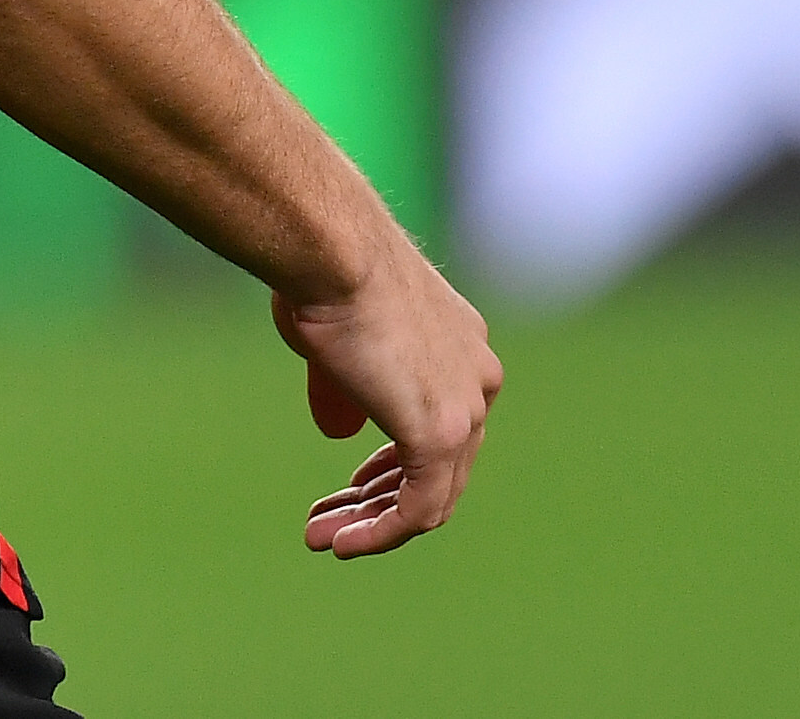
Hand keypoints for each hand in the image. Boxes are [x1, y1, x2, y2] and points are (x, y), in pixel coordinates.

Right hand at [271, 242, 503, 559]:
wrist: (336, 255)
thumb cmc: (326, 278)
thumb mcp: (338, 336)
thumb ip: (348, 387)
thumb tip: (340, 430)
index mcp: (464, 345)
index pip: (443, 427)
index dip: (392, 464)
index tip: (351, 483)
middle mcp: (479, 378)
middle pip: (439, 466)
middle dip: (377, 498)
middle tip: (328, 521)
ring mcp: (467, 410)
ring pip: (430, 497)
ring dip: (372, 524)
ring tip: (321, 538)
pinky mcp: (442, 437)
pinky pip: (418, 510)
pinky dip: (380, 534)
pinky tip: (342, 544)